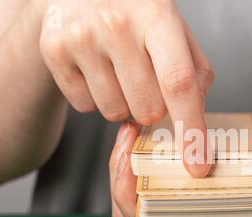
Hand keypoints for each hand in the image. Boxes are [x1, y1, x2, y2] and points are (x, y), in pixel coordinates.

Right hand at [39, 0, 212, 176]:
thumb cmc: (134, 11)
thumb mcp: (173, 27)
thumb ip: (194, 68)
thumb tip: (196, 114)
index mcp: (156, 15)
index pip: (178, 83)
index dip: (190, 129)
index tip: (197, 166)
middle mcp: (116, 24)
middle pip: (148, 109)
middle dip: (153, 107)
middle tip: (145, 79)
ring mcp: (80, 38)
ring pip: (115, 114)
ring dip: (123, 102)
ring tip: (118, 69)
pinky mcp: (54, 51)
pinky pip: (86, 107)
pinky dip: (96, 97)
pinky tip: (96, 68)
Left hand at [110, 118, 251, 216]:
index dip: (129, 196)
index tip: (128, 158)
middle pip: (133, 215)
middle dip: (119, 175)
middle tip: (129, 135)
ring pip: (137, 206)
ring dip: (126, 171)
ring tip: (134, 136)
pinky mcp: (190, 203)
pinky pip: (150, 193)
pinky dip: (141, 169)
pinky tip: (151, 141)